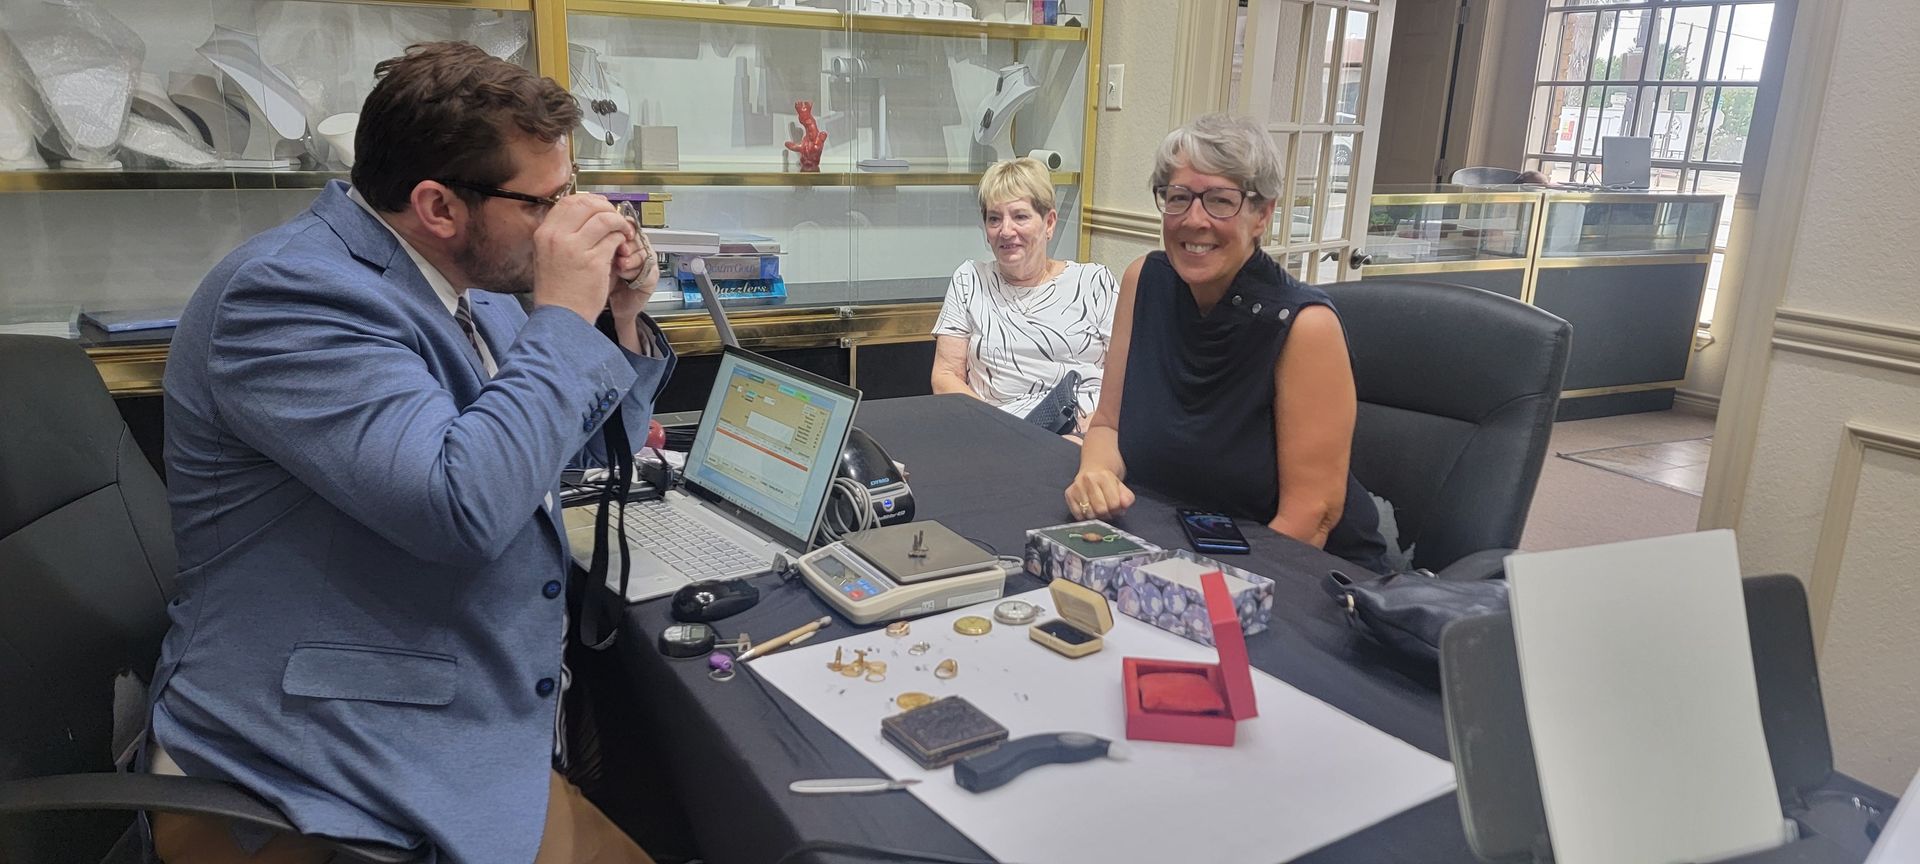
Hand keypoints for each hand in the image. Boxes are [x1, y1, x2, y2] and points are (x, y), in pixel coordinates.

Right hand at [532, 193, 628, 322]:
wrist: (561, 317)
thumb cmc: (558, 291)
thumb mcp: (548, 255)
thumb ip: (563, 234)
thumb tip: (586, 215)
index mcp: (544, 234)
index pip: (568, 202)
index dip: (589, 200)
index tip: (600, 206)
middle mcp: (557, 237)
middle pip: (587, 204)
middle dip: (606, 208)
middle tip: (615, 218)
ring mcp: (575, 248)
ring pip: (604, 219)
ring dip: (619, 223)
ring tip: (623, 233)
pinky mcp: (594, 261)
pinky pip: (613, 239)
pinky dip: (622, 239)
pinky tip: (622, 248)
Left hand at [608, 224, 656, 321]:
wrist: (612, 306)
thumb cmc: (604, 282)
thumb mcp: (601, 258)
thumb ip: (605, 243)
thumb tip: (604, 230)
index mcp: (625, 241)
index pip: (629, 225)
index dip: (623, 227)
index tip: (616, 232)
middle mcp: (637, 249)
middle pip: (638, 236)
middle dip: (626, 244)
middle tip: (619, 252)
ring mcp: (646, 262)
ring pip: (645, 252)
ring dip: (631, 259)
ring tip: (620, 266)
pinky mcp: (651, 277)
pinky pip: (648, 268)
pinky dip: (635, 271)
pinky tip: (625, 275)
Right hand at [1065, 468, 1132, 520]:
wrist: (1093, 469)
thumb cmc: (1108, 482)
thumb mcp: (1121, 487)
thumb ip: (1127, 497)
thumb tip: (1124, 505)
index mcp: (1104, 477)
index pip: (1114, 504)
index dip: (1118, 510)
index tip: (1116, 508)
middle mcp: (1088, 480)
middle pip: (1100, 510)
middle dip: (1107, 515)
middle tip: (1108, 511)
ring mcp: (1077, 487)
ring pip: (1089, 514)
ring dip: (1096, 517)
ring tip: (1099, 511)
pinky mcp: (1069, 493)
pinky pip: (1078, 515)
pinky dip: (1085, 517)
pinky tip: (1089, 510)